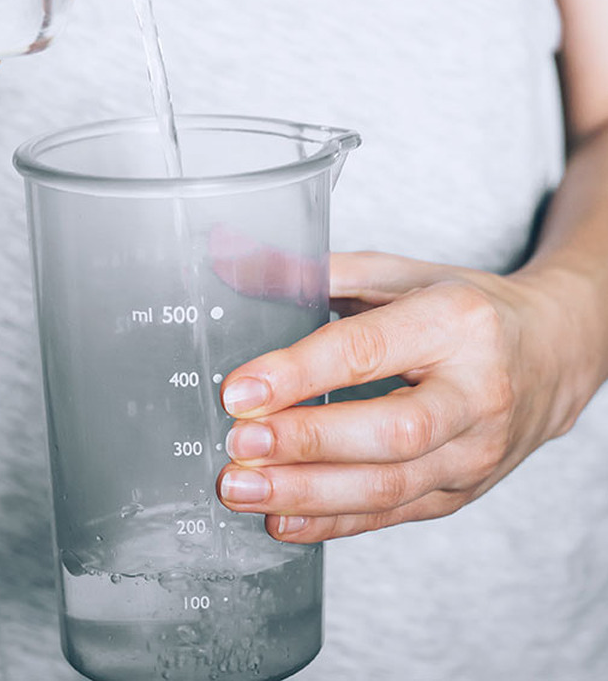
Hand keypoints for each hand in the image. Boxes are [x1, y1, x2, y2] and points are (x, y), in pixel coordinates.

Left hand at [217, 250, 591, 541]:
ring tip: (242, 490)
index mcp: (457, 322)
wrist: (552, 353)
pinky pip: (395, 516)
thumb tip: (234, 261)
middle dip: (306, 442)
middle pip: (390, 431)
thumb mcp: (401, 274)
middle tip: (238, 445)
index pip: (369, 352)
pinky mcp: (464, 492)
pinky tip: (282, 520)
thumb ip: (319, 270)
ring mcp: (476, 451)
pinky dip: (333, 523)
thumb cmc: (466, 308)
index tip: (238, 391)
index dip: (298, 374)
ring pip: (391, 486)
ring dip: (308, 494)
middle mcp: (477, 392)